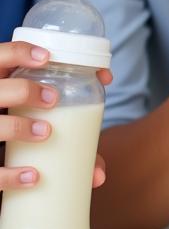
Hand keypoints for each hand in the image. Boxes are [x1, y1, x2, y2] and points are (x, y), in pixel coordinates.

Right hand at [0, 40, 107, 190]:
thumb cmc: (17, 138)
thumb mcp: (32, 127)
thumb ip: (67, 138)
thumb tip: (100, 176)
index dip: (20, 52)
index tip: (47, 57)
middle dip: (24, 90)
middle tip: (54, 99)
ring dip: (18, 127)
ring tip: (46, 133)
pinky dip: (10, 175)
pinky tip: (33, 176)